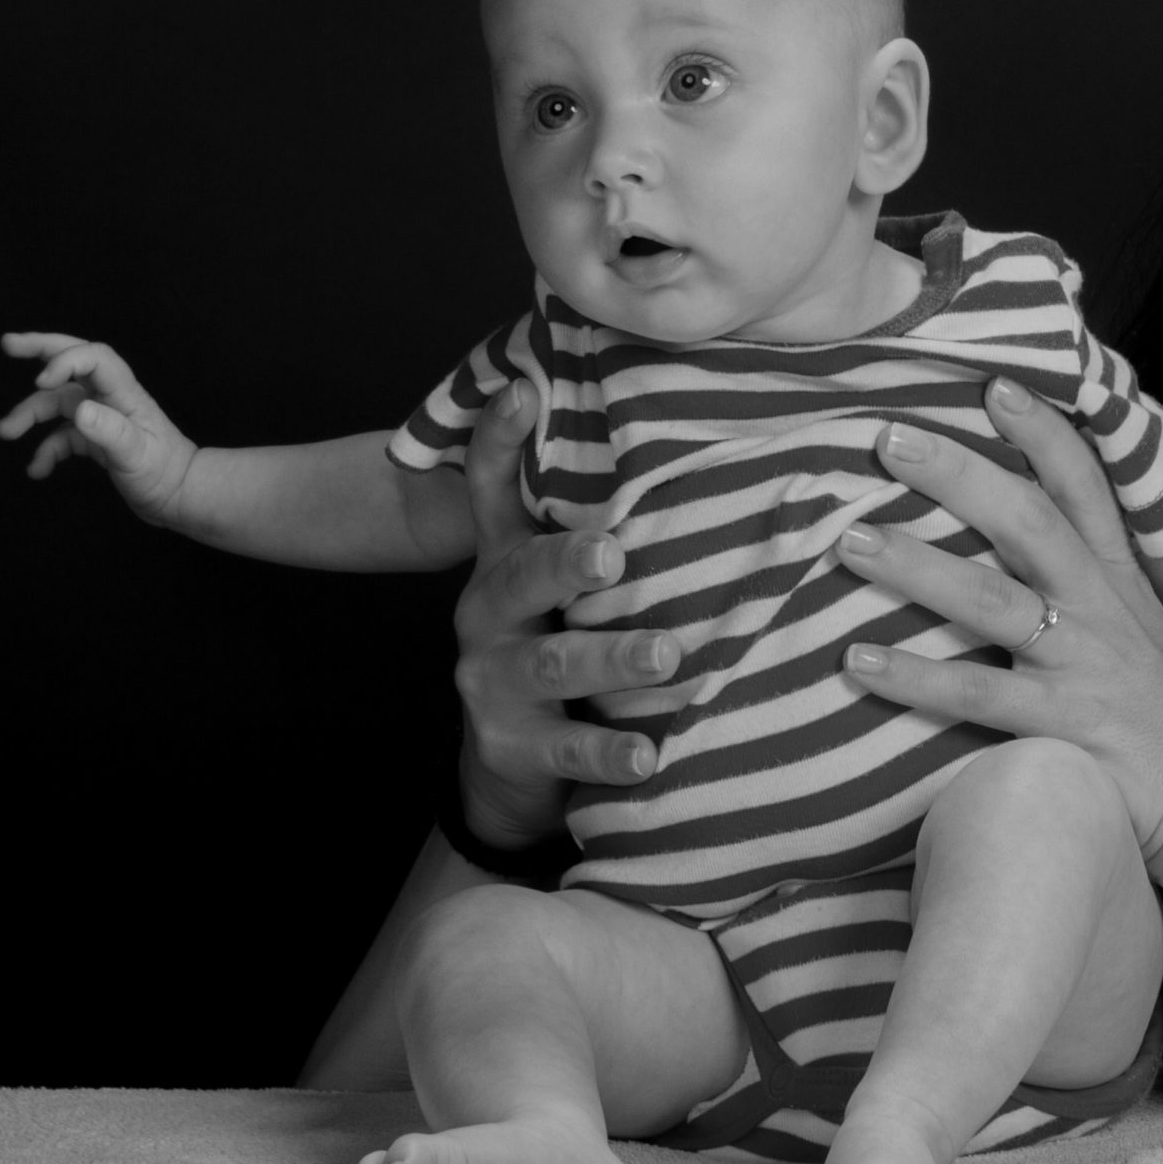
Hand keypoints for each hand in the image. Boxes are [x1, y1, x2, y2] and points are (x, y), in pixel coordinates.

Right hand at [0, 332, 198, 525]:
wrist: (181, 497)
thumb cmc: (166, 473)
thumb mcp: (137, 454)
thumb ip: (110, 432)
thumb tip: (80, 411)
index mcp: (124, 393)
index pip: (93, 357)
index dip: (64, 360)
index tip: (40, 382)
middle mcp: (110, 399)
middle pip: (72, 362)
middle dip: (39, 350)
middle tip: (7, 344)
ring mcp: (101, 417)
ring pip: (57, 403)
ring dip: (28, 414)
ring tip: (5, 432)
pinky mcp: (94, 439)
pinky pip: (61, 436)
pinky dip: (45, 449)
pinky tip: (36, 470)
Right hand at [451, 379, 680, 849]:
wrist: (507, 772)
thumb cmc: (557, 654)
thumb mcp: (557, 593)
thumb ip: (587, 536)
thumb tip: (675, 448)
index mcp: (503, 567)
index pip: (492, 494)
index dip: (498, 443)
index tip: (520, 392)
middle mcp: (487, 617)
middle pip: (520, 578)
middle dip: (565, 563)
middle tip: (612, 553)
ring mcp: (492, 685)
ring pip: (553, 664)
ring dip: (610, 658)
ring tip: (665, 655)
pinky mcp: (510, 748)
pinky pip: (566, 750)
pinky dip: (608, 752)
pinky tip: (647, 755)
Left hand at [833, 380, 1162, 858]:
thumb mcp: (1152, 644)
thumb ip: (1102, 598)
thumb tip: (1042, 565)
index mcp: (1121, 588)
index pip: (1086, 489)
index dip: (1044, 432)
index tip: (995, 383)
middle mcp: (1102, 615)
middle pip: (1028, 521)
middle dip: (959, 474)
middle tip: (889, 437)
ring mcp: (1087, 669)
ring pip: (994, 600)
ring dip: (919, 567)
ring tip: (852, 541)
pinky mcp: (1070, 730)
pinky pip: (979, 697)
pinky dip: (916, 678)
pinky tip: (859, 662)